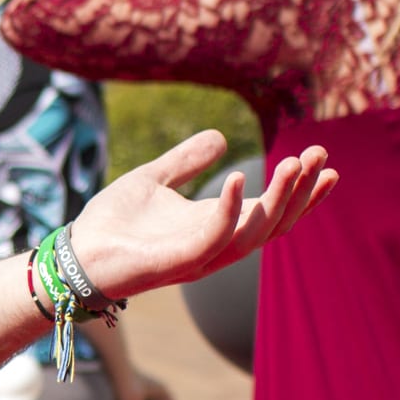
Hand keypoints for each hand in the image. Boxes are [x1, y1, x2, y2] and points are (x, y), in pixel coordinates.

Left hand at [70, 130, 334, 299]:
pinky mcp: (177, 263)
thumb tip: (220, 137)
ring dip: (280, 199)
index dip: (300, 192)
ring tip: (296, 163)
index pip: (271, 212)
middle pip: (274, 223)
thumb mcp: (153, 180)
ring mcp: (199, 257)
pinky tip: (238, 177)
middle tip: (320, 154)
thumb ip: (186, 162)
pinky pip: (213, 239)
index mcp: (214, 226)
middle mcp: (216, 245)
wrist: (74, 254)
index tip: (325, 164)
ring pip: (255, 233)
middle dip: (301, 192)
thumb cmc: (111, 224)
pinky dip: (230, 211)